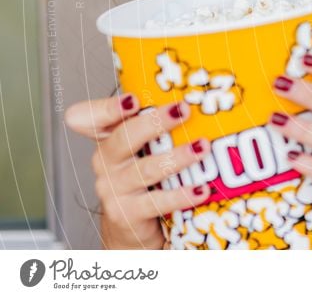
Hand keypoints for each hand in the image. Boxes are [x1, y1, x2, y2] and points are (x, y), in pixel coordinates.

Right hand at [64, 95, 211, 248]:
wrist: (133, 228)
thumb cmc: (146, 179)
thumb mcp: (146, 148)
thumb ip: (162, 125)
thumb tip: (205, 101)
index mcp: (108, 138)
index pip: (89, 117)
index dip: (108, 108)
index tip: (133, 100)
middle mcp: (105, 161)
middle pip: (124, 137)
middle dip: (155, 122)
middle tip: (184, 110)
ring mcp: (113, 189)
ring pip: (146, 169)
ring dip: (177, 157)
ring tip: (202, 147)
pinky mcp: (126, 214)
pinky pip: (157, 202)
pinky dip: (181, 195)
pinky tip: (201, 189)